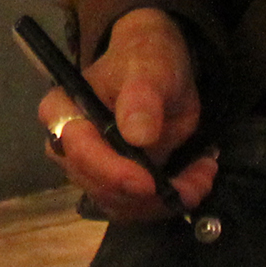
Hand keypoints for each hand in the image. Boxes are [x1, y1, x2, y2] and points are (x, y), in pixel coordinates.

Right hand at [37, 8, 216, 222]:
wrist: (158, 68)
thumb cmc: (147, 59)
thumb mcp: (149, 69)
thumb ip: (142, 99)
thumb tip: (138, 136)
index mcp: (62, 110)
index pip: (79, 151)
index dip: (112, 172)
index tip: (150, 183)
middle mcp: (67, 145)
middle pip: (99, 186)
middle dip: (149, 194)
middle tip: (198, 179)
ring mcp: (89, 168)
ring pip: (121, 204)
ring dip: (166, 200)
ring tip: (203, 175)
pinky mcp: (112, 184)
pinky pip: (137, 207)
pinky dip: (169, 200)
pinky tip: (194, 179)